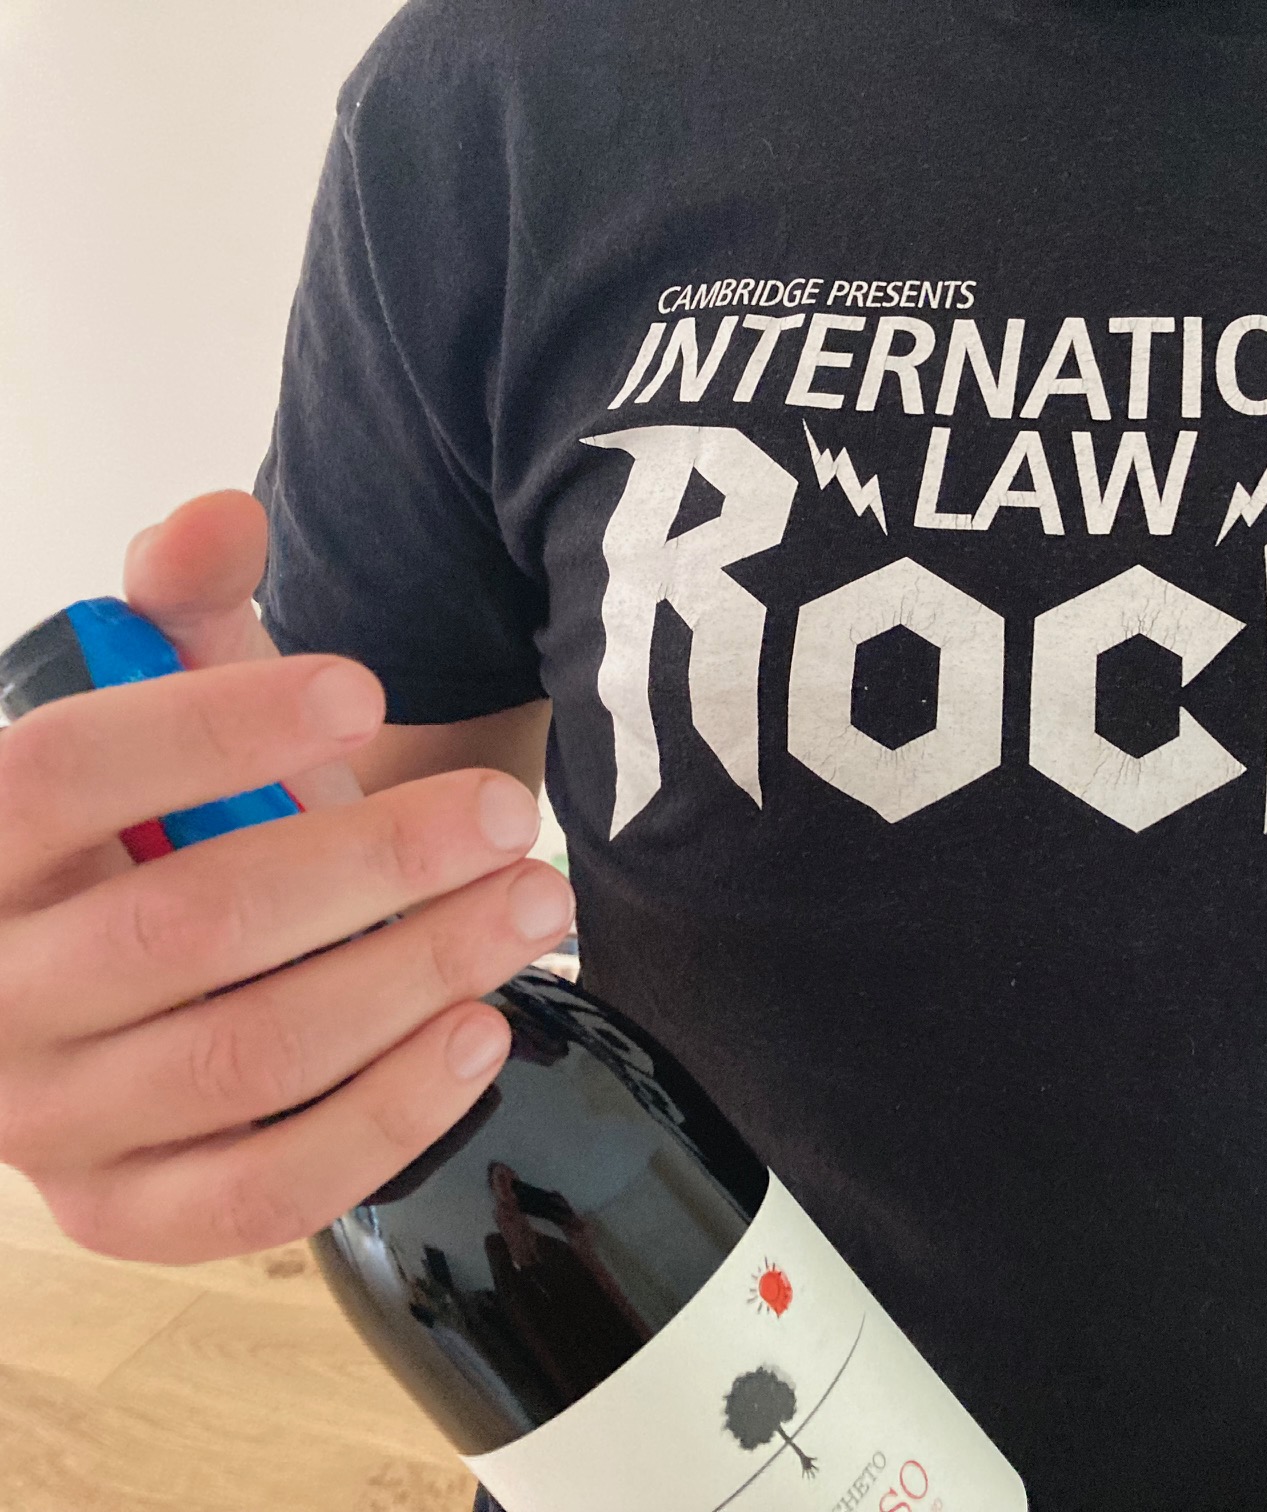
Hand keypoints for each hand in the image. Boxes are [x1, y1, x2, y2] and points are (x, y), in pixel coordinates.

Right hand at [0, 491, 573, 1263]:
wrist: (155, 980)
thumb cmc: (170, 826)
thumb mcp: (163, 705)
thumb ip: (178, 606)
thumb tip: (220, 515)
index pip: (63, 772)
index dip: (213, 726)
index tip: (366, 690)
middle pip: (189, 925)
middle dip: (373, 862)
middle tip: (507, 818)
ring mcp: (46, 1124)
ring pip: (246, 1055)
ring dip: (413, 975)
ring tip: (534, 903)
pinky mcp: (123, 1215)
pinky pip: (262, 1194)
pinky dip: (386, 1118)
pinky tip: (483, 1032)